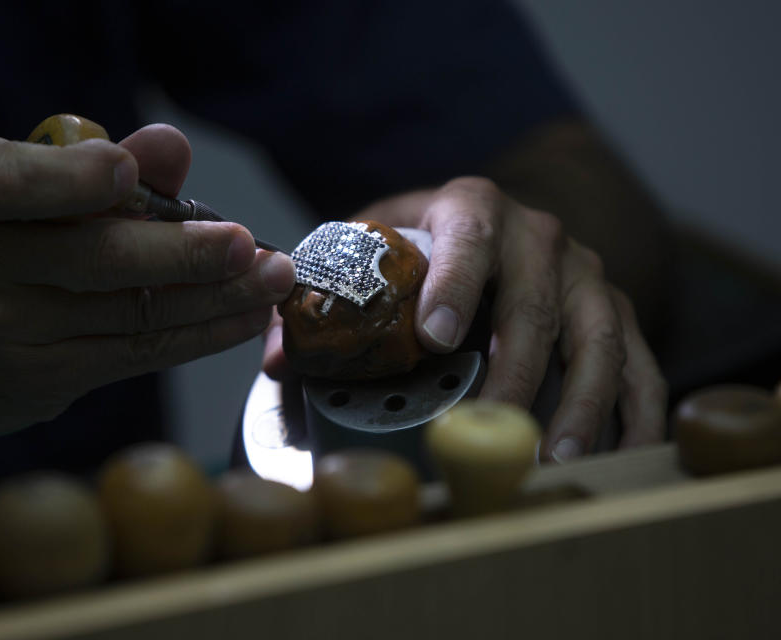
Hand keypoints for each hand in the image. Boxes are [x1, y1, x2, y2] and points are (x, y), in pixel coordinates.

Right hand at [0, 124, 294, 452]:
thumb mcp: (11, 185)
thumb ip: (90, 164)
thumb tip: (169, 148)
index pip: (15, 183)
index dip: (73, 179)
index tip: (129, 171)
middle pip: (94, 260)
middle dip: (184, 254)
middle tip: (250, 247)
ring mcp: (4, 333)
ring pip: (128, 315)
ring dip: (214, 300)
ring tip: (272, 282)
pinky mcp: (37, 383)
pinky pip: (134, 355)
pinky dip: (198, 335)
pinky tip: (243, 319)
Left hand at [263, 177, 665, 460]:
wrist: (495, 225)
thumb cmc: (424, 245)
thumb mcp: (370, 248)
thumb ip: (326, 293)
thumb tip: (278, 358)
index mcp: (472, 209)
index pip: (469, 238)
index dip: (456, 284)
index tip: (436, 339)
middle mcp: (540, 236)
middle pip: (537, 303)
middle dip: (514, 371)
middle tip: (487, 429)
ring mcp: (587, 275)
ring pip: (600, 336)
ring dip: (581, 400)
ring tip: (551, 456)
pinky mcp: (616, 311)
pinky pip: (640, 362)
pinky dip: (635, 411)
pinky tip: (618, 455)